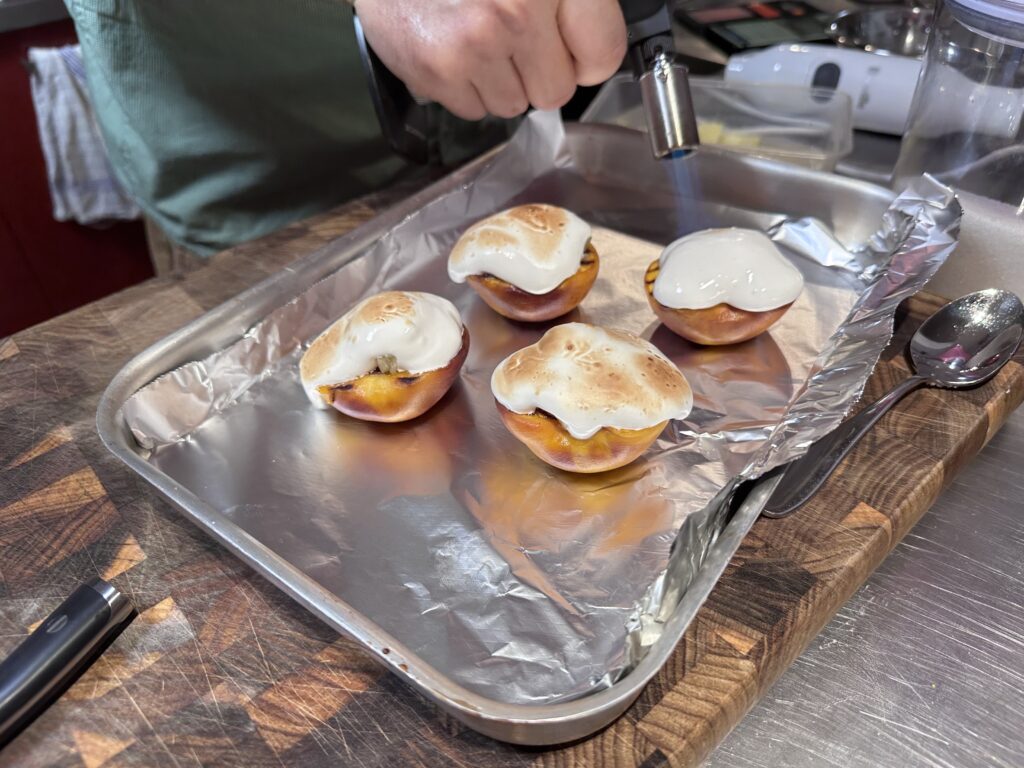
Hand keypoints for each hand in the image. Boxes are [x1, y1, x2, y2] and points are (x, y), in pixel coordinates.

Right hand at [354, 0, 626, 119]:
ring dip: (499, 80)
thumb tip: (590, 57)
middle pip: (556, 90)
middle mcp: (518, 10)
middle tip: (512, 37)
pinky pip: (473, 110)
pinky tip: (451, 45)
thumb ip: (574, 4)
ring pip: (514, 105)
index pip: (602, 52)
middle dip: (539, 72)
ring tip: (475, 35)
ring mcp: (474, 43)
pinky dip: (463, 86)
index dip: (587, 56)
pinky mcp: (437, 68)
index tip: (571, 48)